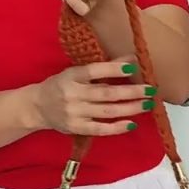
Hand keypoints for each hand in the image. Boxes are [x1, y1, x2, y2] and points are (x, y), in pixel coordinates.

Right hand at [31, 58, 155, 135]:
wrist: (37, 107)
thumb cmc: (62, 85)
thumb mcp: (77, 72)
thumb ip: (103, 68)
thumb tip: (132, 59)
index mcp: (72, 76)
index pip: (95, 70)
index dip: (114, 69)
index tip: (134, 67)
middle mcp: (73, 94)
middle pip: (105, 93)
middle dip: (131, 91)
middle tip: (150, 90)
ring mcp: (74, 113)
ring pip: (106, 111)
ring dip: (129, 108)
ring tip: (147, 104)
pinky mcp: (76, 128)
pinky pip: (100, 129)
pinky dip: (117, 127)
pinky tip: (132, 124)